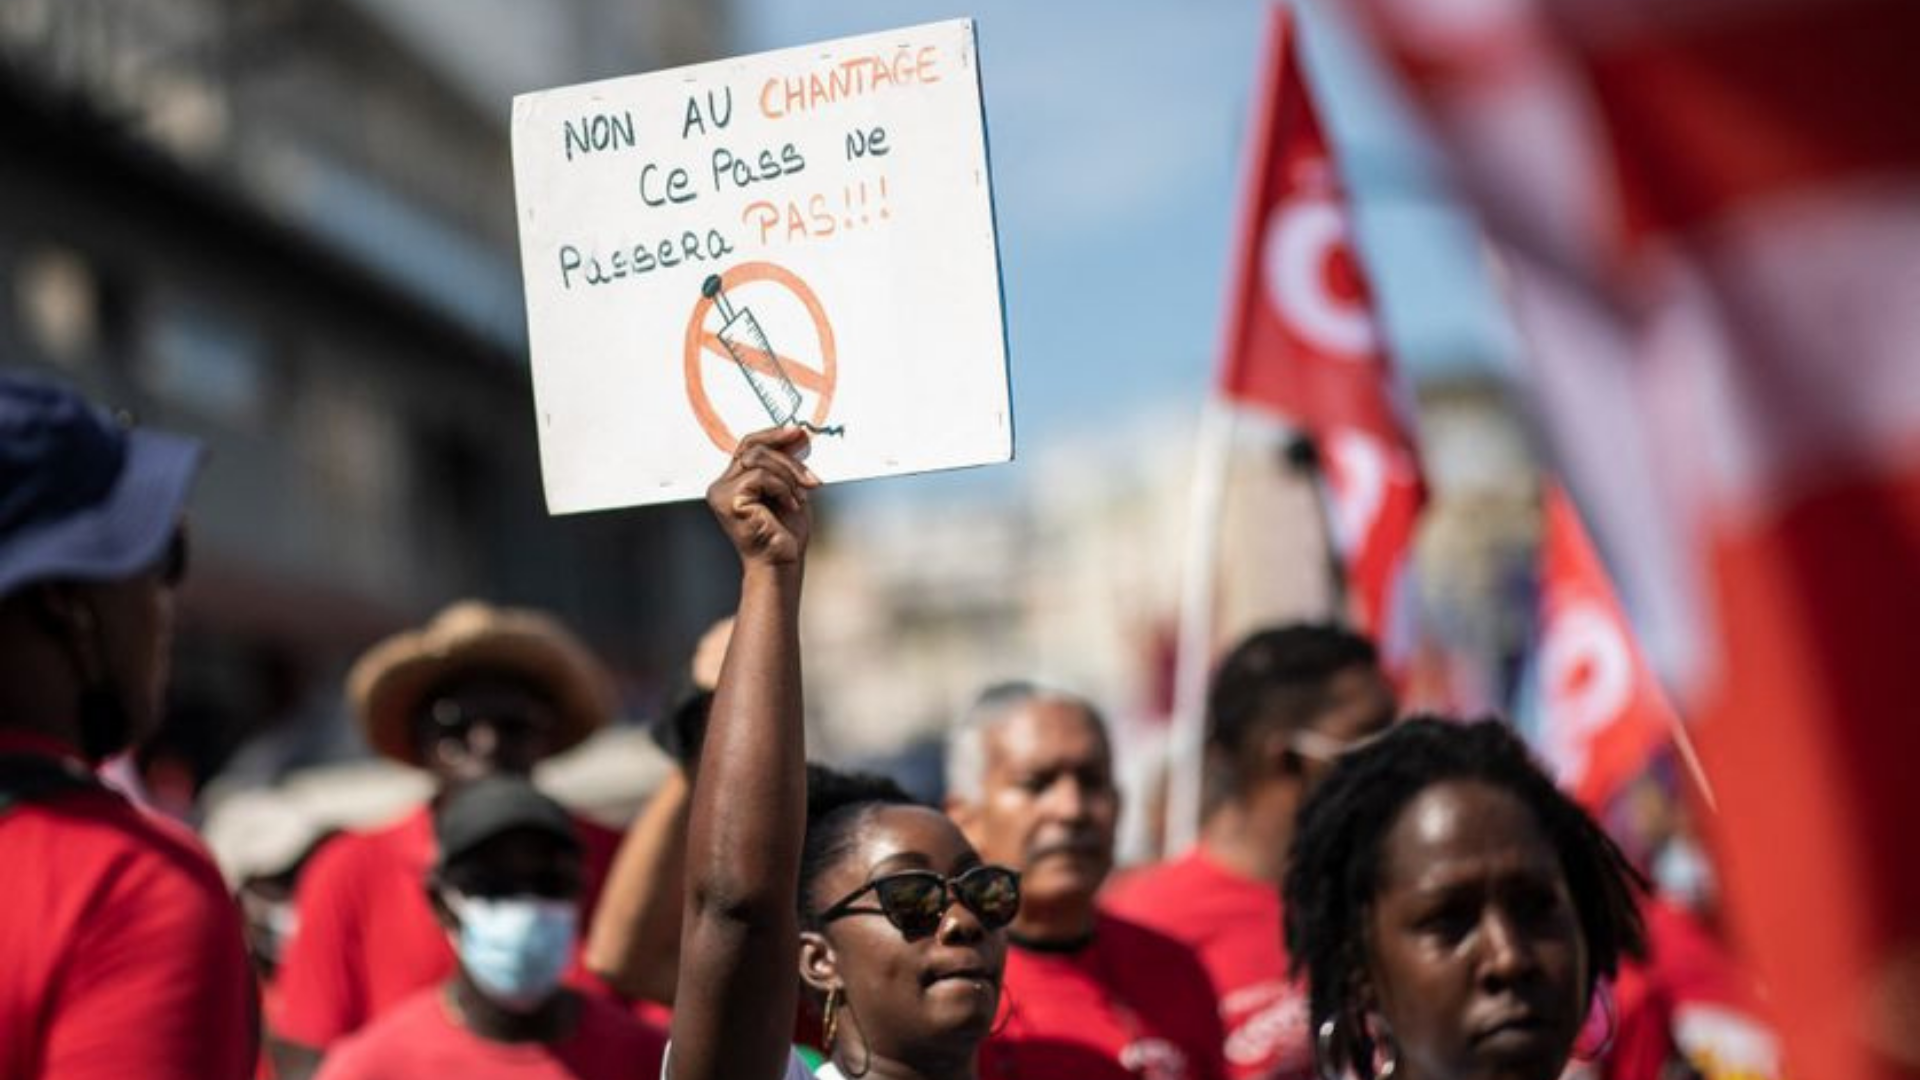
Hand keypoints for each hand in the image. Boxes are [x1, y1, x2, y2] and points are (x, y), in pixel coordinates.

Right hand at [707, 428, 817, 567]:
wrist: (782, 562)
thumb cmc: (785, 532)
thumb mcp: (789, 488)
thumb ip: (786, 463)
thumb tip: (795, 434)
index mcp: (732, 481)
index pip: (748, 445)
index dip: (773, 435)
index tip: (797, 431)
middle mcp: (721, 485)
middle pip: (754, 448)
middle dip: (788, 460)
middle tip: (811, 478)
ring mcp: (721, 493)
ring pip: (757, 459)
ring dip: (788, 477)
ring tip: (800, 498)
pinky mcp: (729, 501)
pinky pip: (760, 477)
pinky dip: (782, 489)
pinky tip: (789, 506)